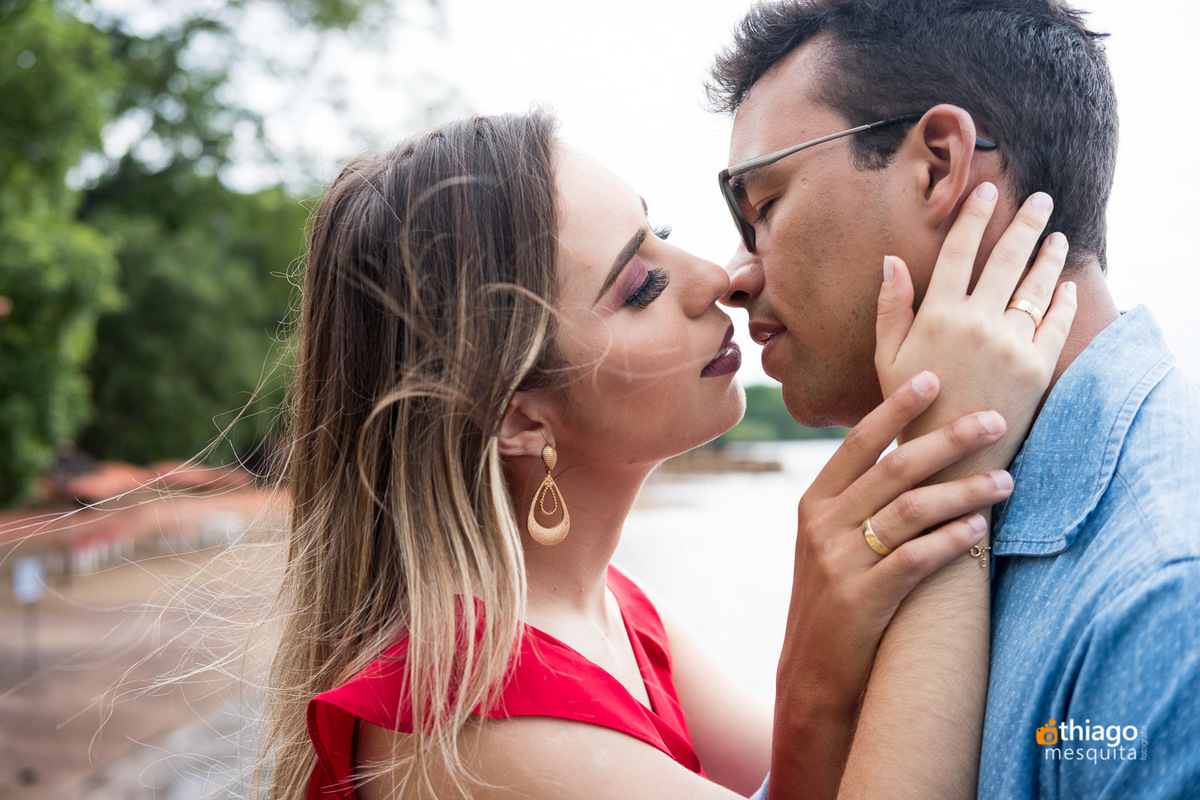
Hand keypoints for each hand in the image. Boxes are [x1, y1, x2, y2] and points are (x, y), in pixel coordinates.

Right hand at [779, 372, 1012, 713]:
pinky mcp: (862, 599)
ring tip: (1006, 480)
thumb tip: (910, 451)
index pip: (858, 442)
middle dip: (947, 440)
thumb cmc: (835, 598)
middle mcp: (822, 525)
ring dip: (964, 492)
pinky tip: (979, 529)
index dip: (896, 408)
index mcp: (814, 502)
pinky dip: (950, 540)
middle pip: (893, 468)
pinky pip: (914, 559)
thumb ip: (857, 499)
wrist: (813, 672)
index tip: (934, 377)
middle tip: (995, 421)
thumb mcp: (829, 541)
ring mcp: (839, 562)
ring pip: (910, 510)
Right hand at [874, 184, 1077, 467]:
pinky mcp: (1038, 368)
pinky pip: (1056, 323)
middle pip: (1007, 258)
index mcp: (939, 314)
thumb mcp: (888, 357)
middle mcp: (978, 322)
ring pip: (1037, 286)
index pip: (961, 249)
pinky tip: (1067, 286)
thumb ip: (892, 307)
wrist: (949, 458)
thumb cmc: (911, 407)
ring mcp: (1012, 344)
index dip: (974, 215)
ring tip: (1057, 236)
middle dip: (1026, 223)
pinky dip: (1065, 301)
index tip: (986, 190)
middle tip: (1041, 199)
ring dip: (1050, 256)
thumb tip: (891, 260)